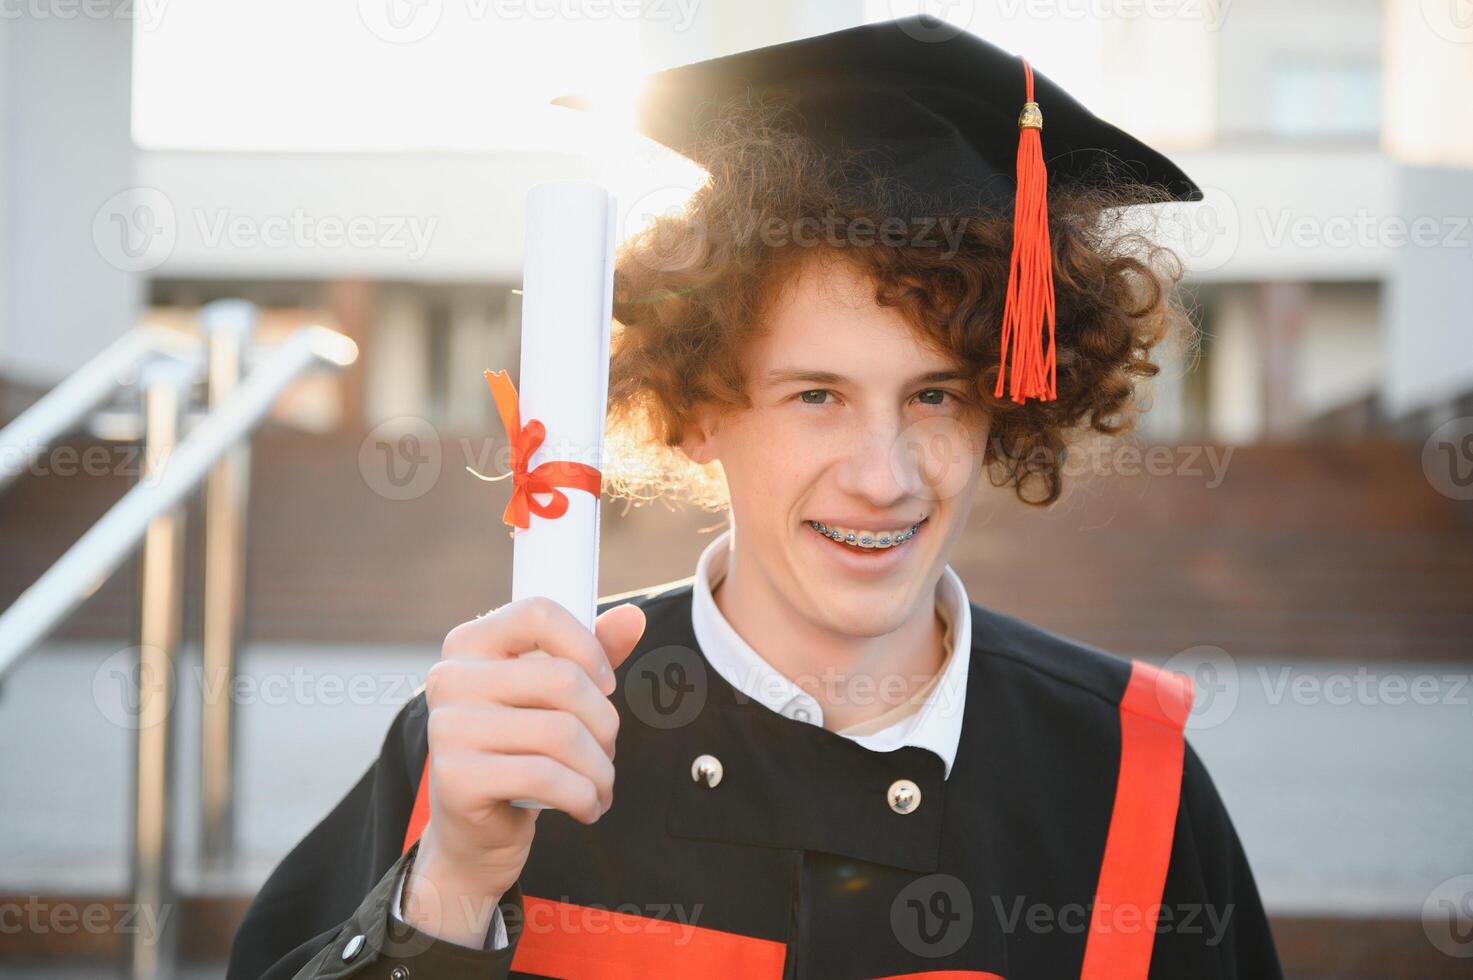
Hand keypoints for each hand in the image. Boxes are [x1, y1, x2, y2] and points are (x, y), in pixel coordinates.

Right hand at [401, 597, 646, 945]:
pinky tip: (587, 807)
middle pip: (562, 678)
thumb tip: (633, 619)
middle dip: (605, 722)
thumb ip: (589, 654)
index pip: (539, 613)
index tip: (606, 684)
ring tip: (601, 784)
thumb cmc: (518, 752)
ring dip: (600, 768)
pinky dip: (583, 797)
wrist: (475, 832)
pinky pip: (546, 777)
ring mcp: (448, 728)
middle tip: (607, 750)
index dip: (588, 647)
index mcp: (470, 644)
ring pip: (562, 733)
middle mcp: (450, 679)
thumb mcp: (552, 698)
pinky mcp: (456, 778)